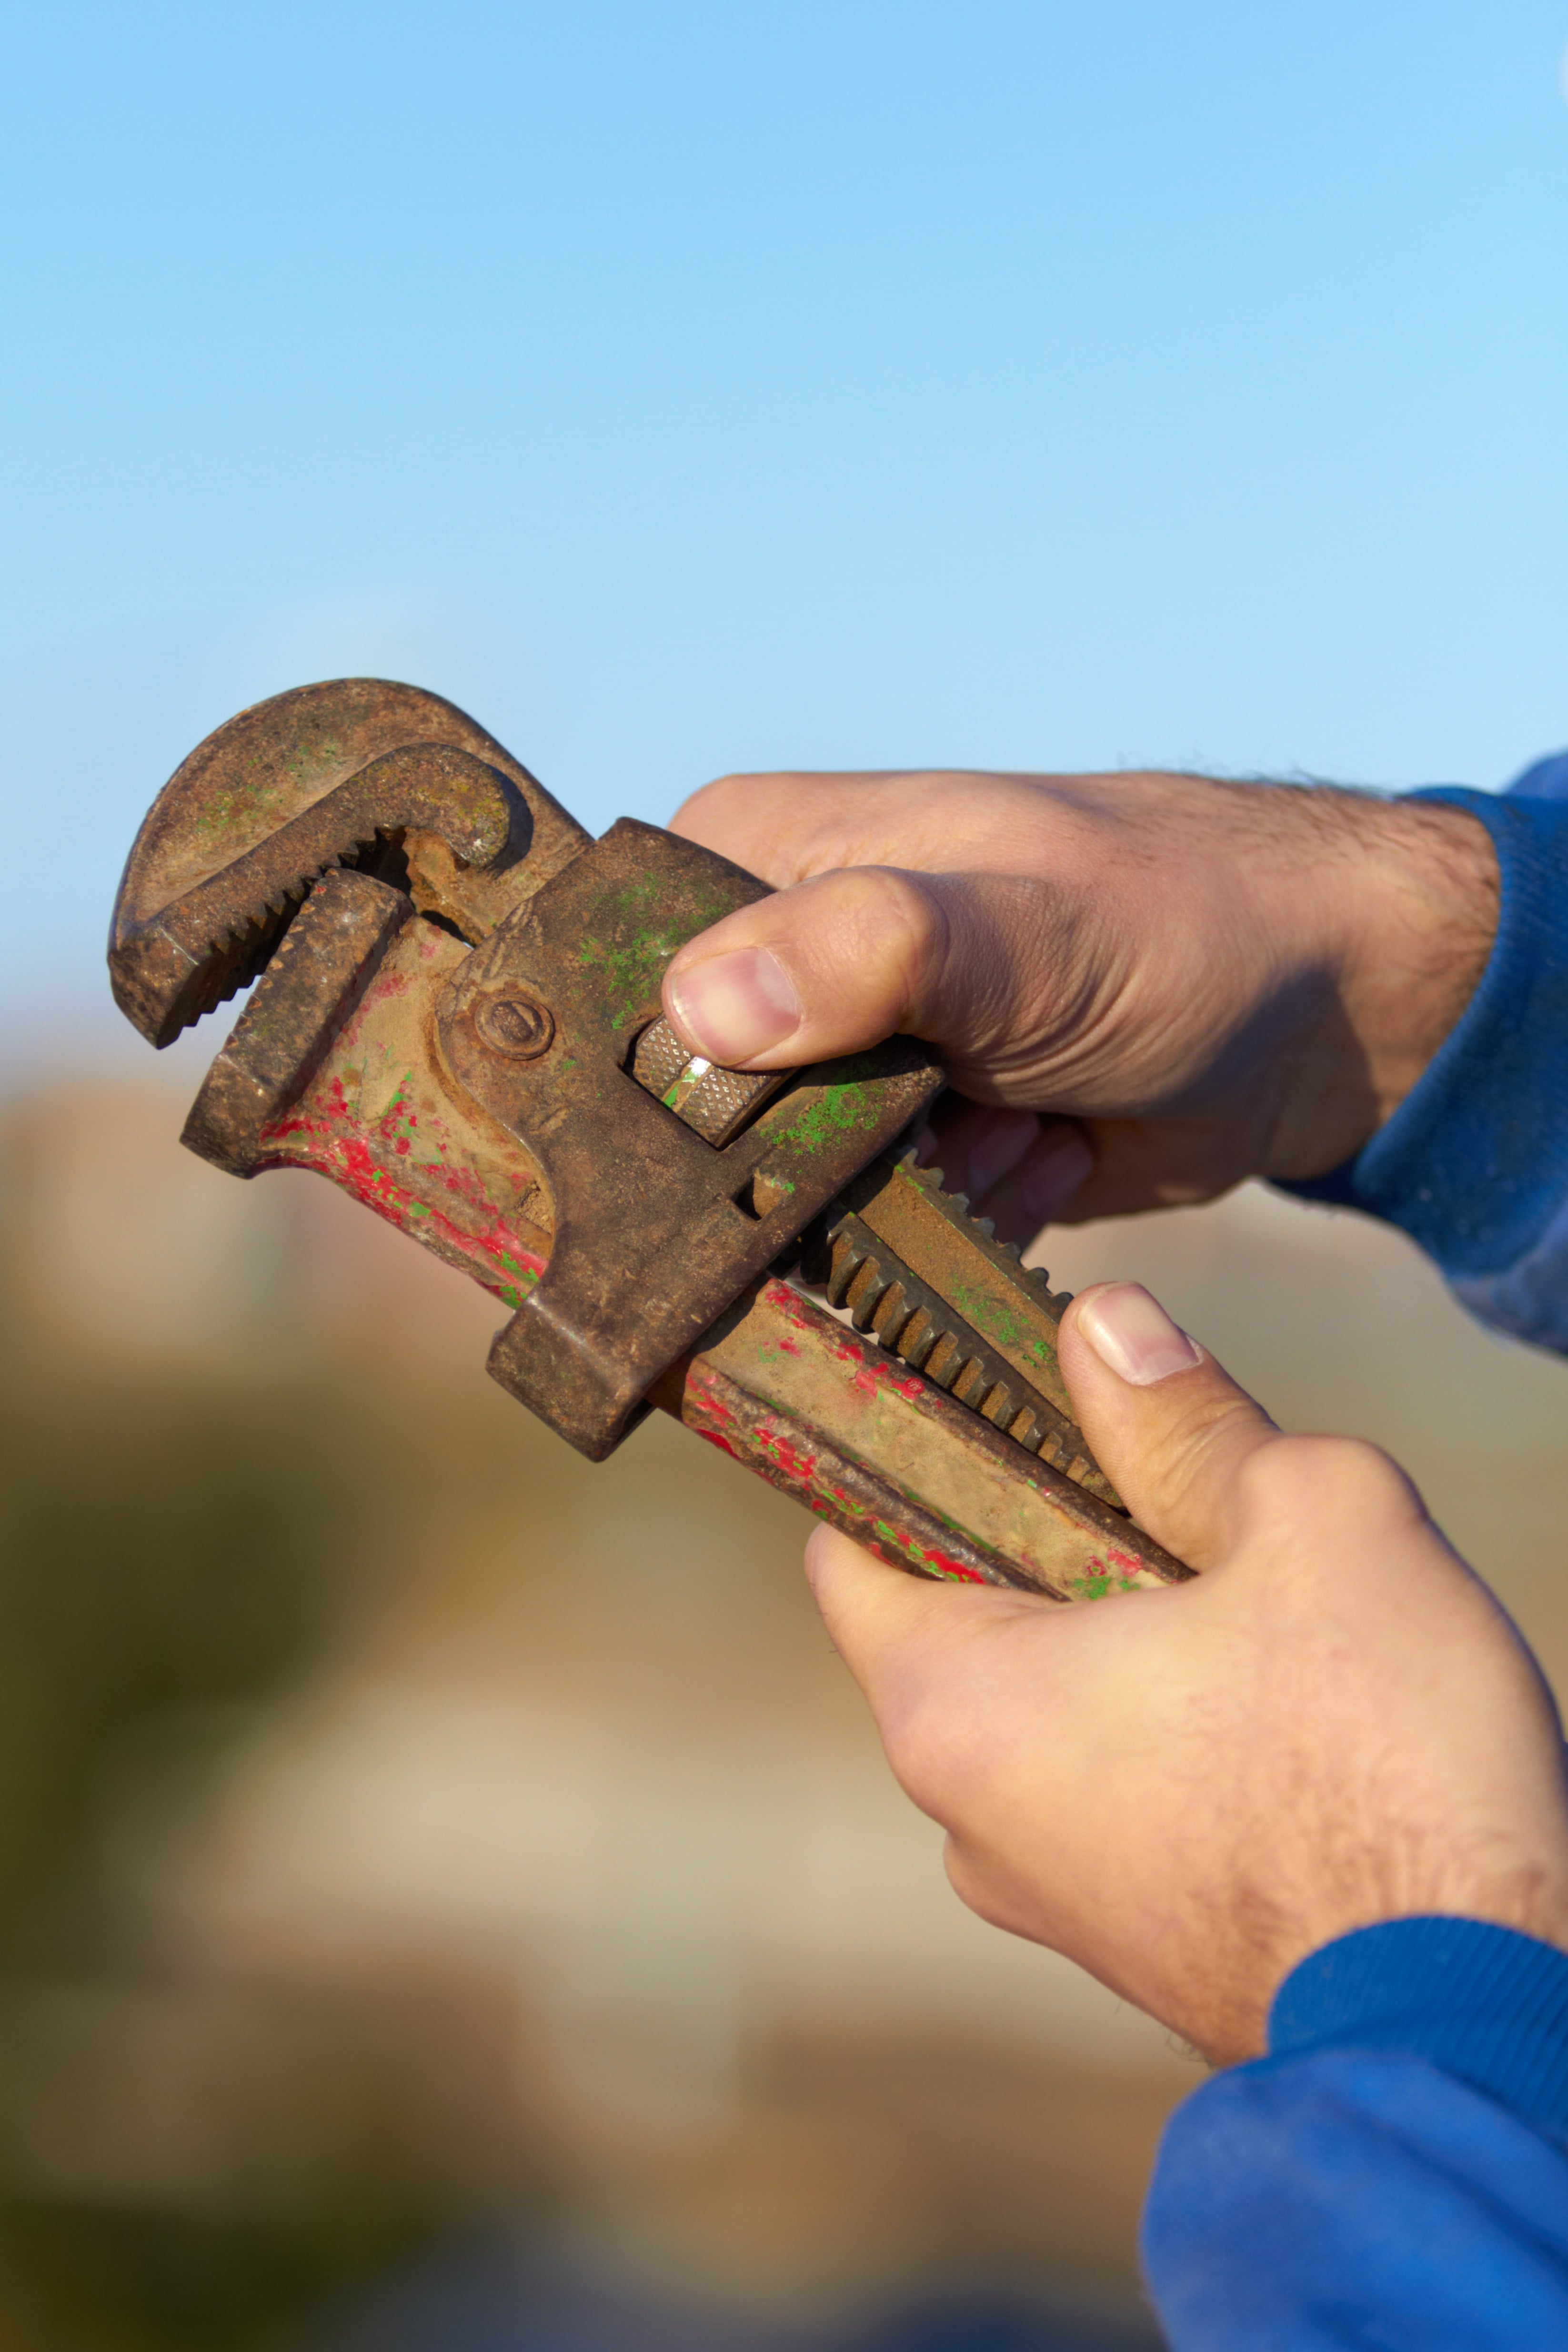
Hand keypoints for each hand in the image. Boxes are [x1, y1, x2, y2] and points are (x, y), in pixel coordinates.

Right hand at [663, 768, 1496, 1234]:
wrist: (1319, 1012)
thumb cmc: (1176, 922)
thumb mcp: (1021, 922)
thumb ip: (869, 950)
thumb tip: (699, 1011)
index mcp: (748, 859)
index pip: (614, 980)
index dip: (648, 1080)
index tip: (747, 1134)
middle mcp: (772, 956)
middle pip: (688, 1114)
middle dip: (804, 1166)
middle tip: (938, 1128)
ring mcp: (836, 1061)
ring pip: (776, 1193)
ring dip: (902, 1201)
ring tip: (1017, 1124)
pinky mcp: (897, 1148)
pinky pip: (864, 1235)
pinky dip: (952, 1226)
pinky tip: (1039, 1158)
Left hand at [801, 1280, 1567, 2064]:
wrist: (1480, 2020)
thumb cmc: (1385, 1772)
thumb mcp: (1309, 1521)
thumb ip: (1188, 1419)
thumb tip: (1107, 1329)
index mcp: (955, 1708)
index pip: (851, 1548)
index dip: (911, 1458)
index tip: (993, 1401)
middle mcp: (970, 1820)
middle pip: (969, 1622)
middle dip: (1064, 1542)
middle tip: (1185, 1496)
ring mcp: (1055, 1900)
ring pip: (1063, 1709)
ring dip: (1139, 1641)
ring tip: (1262, 1610)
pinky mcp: (1142, 1947)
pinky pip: (1126, 1792)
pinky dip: (1180, 1734)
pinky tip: (1290, 1710)